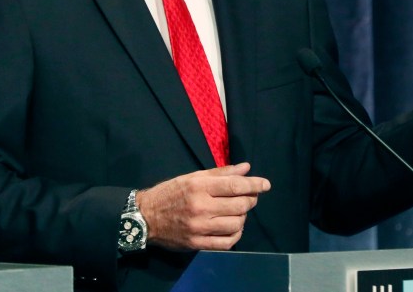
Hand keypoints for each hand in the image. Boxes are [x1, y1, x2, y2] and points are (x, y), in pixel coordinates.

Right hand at [135, 162, 270, 251]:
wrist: (146, 217)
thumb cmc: (171, 193)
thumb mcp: (193, 177)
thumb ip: (221, 173)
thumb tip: (246, 168)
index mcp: (199, 187)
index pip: (235, 186)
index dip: (254, 185)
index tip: (266, 185)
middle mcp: (201, 207)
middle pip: (239, 205)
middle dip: (250, 200)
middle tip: (250, 196)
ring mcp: (199, 228)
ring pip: (236, 224)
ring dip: (243, 217)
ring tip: (239, 211)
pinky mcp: (197, 244)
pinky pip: (226, 243)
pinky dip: (236, 235)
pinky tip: (234, 227)